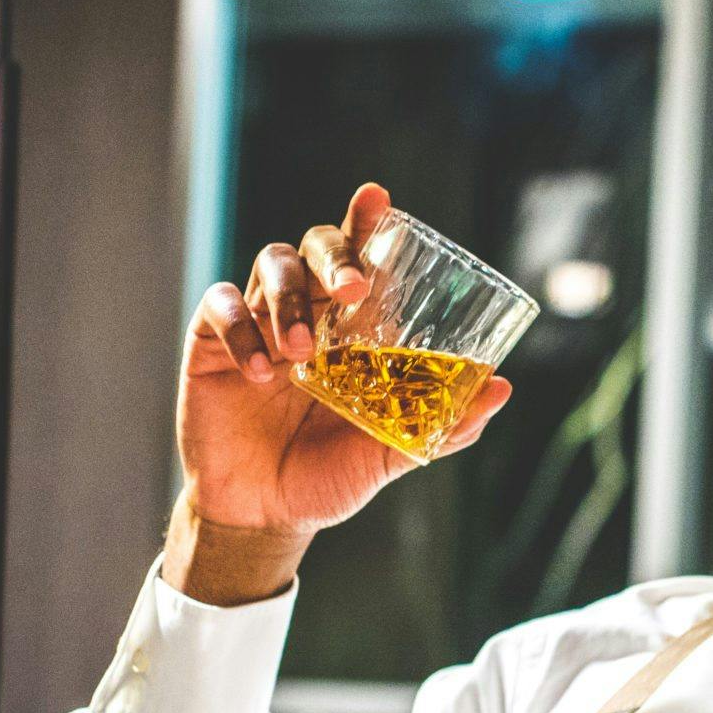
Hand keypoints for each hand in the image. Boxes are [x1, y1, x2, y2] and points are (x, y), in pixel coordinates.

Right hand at [165, 182, 514, 603]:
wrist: (264, 515)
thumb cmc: (328, 477)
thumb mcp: (389, 455)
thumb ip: (443, 424)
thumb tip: (502, 388)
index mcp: (352, 329)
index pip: (362, 259)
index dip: (366, 222)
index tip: (377, 197)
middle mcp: (307, 312)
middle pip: (315, 245)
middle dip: (335, 255)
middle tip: (352, 289)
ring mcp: (258, 321)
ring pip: (271, 266)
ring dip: (289, 300)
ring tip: (301, 354)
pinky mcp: (210, 342)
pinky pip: (220, 306)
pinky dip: (242, 331)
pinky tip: (259, 374)